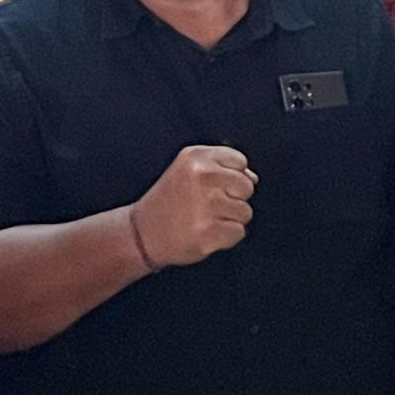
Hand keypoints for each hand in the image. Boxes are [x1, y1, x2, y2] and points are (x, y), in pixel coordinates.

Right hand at [130, 145, 255, 266]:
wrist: (141, 234)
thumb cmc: (168, 202)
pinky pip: (239, 232)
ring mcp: (206, 205)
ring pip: (246, 212)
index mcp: (196, 157)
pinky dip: (226, 237)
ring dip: (230, 219)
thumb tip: (253, 177)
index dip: (230, 177)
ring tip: (205, 219)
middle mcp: (202, 177)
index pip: (240, 162)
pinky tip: (206, 233)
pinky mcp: (209, 231)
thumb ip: (221, 167)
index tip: (211, 186)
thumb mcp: (188, 170)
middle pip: (247, 186)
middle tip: (207, 206)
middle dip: (233, 198)